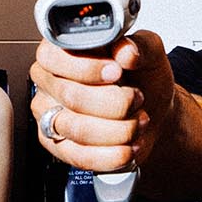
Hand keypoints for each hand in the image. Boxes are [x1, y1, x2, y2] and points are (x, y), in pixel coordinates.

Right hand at [29, 28, 175, 184]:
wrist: (153, 112)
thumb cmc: (143, 79)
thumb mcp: (151, 54)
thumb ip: (141, 45)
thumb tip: (126, 51)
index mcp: (61, 52)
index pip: (53, 57)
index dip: (87, 68)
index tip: (116, 72)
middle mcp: (49, 83)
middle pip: (70, 96)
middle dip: (114, 102)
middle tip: (136, 98)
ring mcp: (50, 116)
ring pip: (77, 128)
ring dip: (119, 129)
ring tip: (139, 121)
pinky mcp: (59, 147)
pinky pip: (80, 156)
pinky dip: (112, 154)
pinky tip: (130, 146)